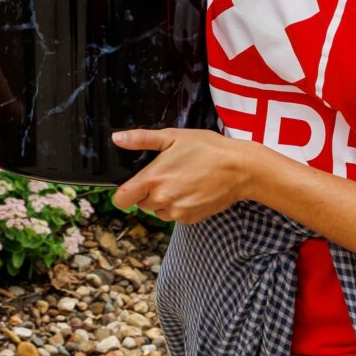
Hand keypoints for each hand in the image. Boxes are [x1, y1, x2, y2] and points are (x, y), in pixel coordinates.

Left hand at [111, 128, 269, 221]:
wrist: (239, 168)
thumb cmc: (207, 149)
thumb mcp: (172, 136)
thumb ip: (141, 139)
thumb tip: (117, 139)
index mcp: (153, 180)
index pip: (121, 199)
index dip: (123, 192)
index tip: (132, 185)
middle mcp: (162, 200)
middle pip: (141, 204)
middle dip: (148, 192)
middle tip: (167, 175)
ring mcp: (177, 212)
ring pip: (158, 211)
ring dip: (163, 201)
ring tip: (182, 181)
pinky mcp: (190, 219)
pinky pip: (175, 215)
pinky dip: (179, 206)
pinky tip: (191, 190)